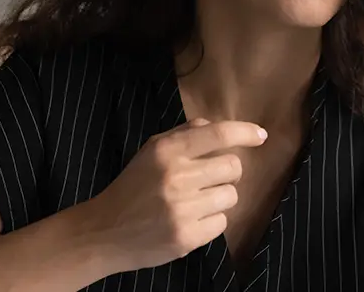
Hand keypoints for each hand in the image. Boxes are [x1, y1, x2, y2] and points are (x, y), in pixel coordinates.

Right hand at [84, 118, 266, 273]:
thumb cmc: (132, 187)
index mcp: (166, 151)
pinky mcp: (186, 237)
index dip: (244, 132)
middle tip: (210, 179)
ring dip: (219, 198)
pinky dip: (211, 221)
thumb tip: (215, 126)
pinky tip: (191, 220)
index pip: (217, 134)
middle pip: (233, 167)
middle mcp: (176, 177)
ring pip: (230, 196)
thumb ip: (183, 135)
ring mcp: (182, 209)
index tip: (260, 135)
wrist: (103, 232)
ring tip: (196, 202)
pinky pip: (222, 222)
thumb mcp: (150, 152)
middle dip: (228, 172)